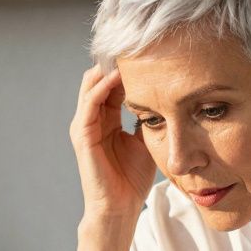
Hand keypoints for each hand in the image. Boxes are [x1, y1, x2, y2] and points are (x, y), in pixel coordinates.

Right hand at [69, 65, 157, 221]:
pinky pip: (90, 103)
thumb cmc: (133, 178)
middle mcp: (92, 119)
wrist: (121, 207)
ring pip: (92, 85)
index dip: (128, 68)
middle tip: (136, 43)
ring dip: (108, 68)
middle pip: (101, 78)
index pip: (114, 84)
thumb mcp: (147, 140)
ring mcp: (84, 126)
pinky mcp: (82, 135)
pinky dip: (102, 87)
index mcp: (106, 119)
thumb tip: (167, 97)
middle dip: (117, 61)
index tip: (148, 51)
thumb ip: (150, 118)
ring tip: (127, 52)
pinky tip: (118, 75)